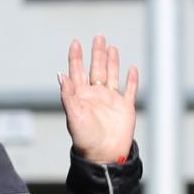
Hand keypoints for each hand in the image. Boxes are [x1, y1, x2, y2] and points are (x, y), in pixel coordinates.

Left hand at [59, 35, 138, 164]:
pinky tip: (132, 68)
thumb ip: (68, 96)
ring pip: (112, 76)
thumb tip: (61, 75)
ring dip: (112, 62)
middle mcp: (96, 96)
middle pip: (96, 69)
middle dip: (97, 54)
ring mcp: (111, 101)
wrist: (105, 156)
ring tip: (111, 47)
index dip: (76, 58)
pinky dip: (132, 79)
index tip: (76, 43)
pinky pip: (129, 90)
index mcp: (81, 97)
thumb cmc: (86, 140)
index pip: (78, 72)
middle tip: (98, 37)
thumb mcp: (74, 116)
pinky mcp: (125, 108)